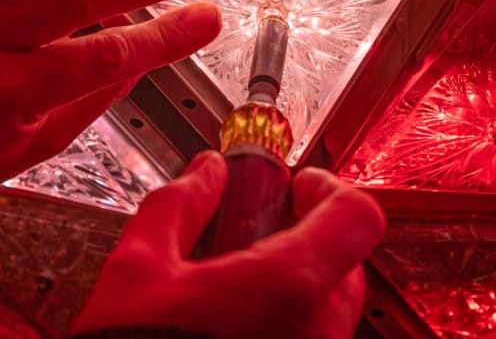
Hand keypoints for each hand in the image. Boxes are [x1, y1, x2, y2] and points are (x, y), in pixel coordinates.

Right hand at [72, 151, 385, 338]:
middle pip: (349, 262)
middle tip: (264, 229)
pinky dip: (291, 323)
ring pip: (332, 309)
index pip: (357, 216)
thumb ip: (179, 207)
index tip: (299, 187)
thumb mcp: (138, 269)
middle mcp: (319, 330)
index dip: (331, 189)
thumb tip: (206, 172)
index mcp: (289, 286)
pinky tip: (241, 323)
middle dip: (312, 236)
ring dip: (301, 284)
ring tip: (242, 284)